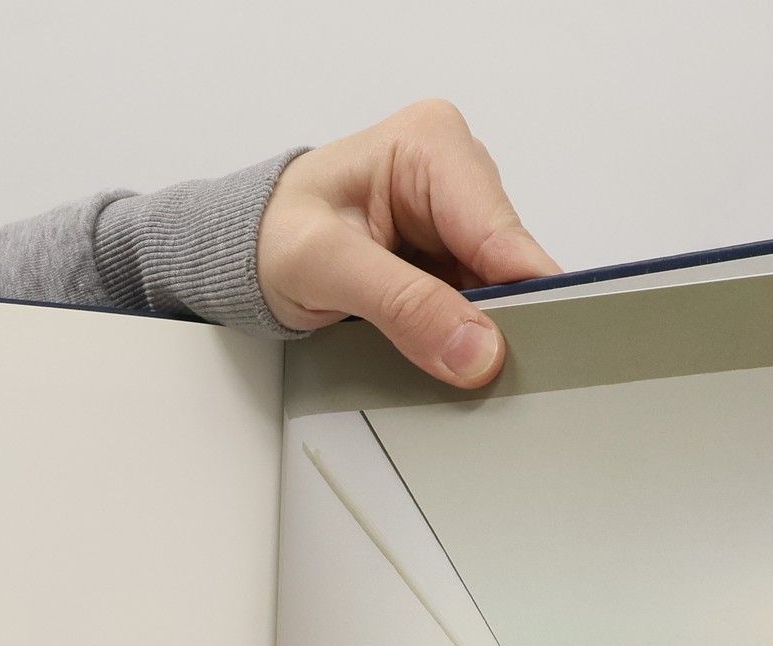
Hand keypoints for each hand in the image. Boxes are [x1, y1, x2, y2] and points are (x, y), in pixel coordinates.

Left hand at [257, 99, 560, 387]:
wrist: (249, 250)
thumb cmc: (273, 236)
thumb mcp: (326, 267)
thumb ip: (403, 305)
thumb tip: (477, 349)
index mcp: (433, 145)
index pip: (502, 234)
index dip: (521, 299)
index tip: (523, 355)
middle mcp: (458, 172)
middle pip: (511, 264)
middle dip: (499, 321)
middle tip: (480, 374)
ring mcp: (457, 217)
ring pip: (501, 291)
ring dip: (482, 335)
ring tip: (448, 364)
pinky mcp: (451, 255)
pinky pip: (479, 305)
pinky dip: (465, 337)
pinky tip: (444, 354)